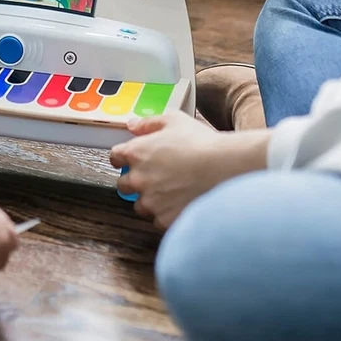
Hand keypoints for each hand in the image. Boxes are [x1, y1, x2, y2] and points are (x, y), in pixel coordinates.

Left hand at [110, 112, 268, 228]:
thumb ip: (149, 122)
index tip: (131, 159)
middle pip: (123, 185)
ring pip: (141, 205)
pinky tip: (182, 203)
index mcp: (136, 153)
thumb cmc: (201, 143)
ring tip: (173, 192)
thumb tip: (132, 125)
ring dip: (151, 200)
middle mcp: (138, 179)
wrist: (225, 169)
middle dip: (136, 181)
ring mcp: (150, 202)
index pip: (114, 157)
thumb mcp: (174, 120)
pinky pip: (159, 220)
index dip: (123, 158)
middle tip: (156, 177)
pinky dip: (167, 214)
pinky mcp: (164, 219)